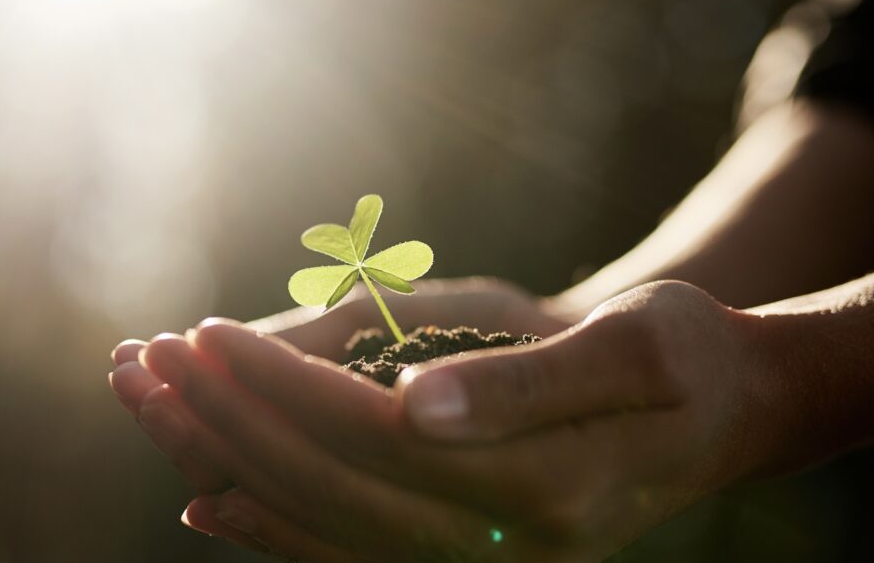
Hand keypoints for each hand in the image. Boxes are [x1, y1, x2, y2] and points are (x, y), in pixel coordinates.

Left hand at [139, 281, 795, 560]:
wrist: (724, 416)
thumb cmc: (685, 361)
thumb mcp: (633, 350)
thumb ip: (524, 384)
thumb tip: (411, 402)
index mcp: (542, 489)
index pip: (373, 437)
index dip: (280, 386)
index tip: (205, 333)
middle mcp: (502, 547)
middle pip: (329, 486)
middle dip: (228, 422)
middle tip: (148, 361)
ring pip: (322, 526)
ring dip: (227, 467)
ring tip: (152, 410)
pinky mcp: (463, 556)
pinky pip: (349, 554)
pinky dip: (273, 529)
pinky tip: (212, 501)